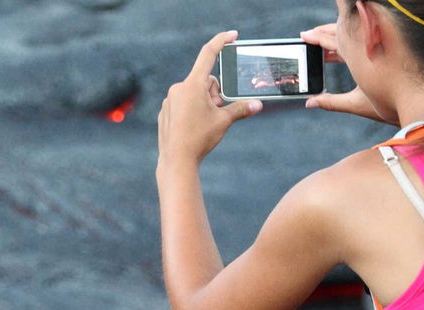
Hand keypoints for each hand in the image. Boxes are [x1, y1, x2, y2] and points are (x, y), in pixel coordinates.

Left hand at [157, 30, 262, 167]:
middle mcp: (178, 88)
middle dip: (215, 94)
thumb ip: (241, 109)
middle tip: (216, 112)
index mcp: (193, 85)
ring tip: (204, 122)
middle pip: (205, 81)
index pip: (208, 54)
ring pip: (194, 93)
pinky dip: (192, 110)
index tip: (232, 35)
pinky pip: (183, 104)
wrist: (177, 160)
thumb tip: (258, 104)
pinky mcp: (165, 110)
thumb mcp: (224, 121)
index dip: (221, 41)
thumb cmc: (200, 139)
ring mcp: (170, 99)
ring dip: (204, 102)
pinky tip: (192, 127)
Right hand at [298, 24, 384, 122]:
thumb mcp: (357, 104)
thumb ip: (331, 102)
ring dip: (336, 36)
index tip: (304, 36)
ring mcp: (377, 46)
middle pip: (342, 32)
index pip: (333, 40)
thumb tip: (310, 103)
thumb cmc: (392, 103)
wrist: (420, 101)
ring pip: (352, 35)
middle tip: (309, 34)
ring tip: (323, 41)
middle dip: (324, 32)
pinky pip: (362, 42)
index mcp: (358, 56)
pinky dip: (349, 44)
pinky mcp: (386, 50)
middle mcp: (368, 47)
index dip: (317, 37)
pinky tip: (342, 51)